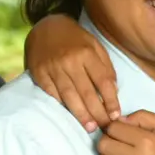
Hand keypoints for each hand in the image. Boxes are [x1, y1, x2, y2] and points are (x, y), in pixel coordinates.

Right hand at [25, 17, 118, 132]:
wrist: (46, 26)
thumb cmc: (76, 40)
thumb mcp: (95, 46)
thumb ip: (106, 67)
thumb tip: (113, 91)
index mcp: (87, 53)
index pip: (103, 81)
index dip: (110, 100)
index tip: (115, 115)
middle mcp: (70, 61)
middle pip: (87, 92)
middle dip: (98, 113)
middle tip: (105, 127)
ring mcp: (53, 67)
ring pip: (69, 96)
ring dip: (81, 114)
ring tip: (90, 127)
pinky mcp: (39, 72)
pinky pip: (51, 93)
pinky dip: (61, 105)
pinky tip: (69, 115)